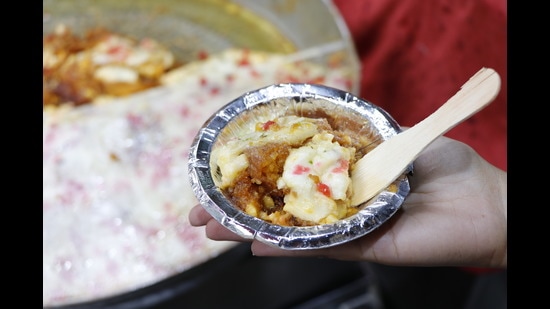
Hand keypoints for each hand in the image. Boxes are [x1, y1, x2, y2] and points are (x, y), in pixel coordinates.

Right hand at [189, 136, 506, 267]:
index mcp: (344, 174)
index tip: (220, 171)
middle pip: (280, 207)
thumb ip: (361, 132)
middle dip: (238, 208)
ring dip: (248, 230)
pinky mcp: (362, 246)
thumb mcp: (399, 136)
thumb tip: (321, 120)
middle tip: (199, 210)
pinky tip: (253, 245)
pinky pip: (319, 248)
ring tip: (210, 229)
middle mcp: (339, 202)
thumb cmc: (448, 166)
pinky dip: (286, 248)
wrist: (487, 205)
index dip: (255, 174)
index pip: (289, 175)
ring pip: (290, 231)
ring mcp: (347, 226)